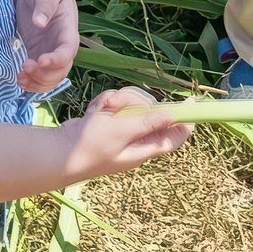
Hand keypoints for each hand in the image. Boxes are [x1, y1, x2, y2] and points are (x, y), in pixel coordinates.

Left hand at [14, 0, 78, 92]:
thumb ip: (45, 4)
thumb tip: (40, 22)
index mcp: (68, 29)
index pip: (67, 51)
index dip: (56, 60)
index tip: (39, 60)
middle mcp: (62, 44)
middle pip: (61, 70)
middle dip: (44, 75)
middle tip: (24, 68)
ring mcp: (50, 51)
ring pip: (51, 78)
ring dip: (37, 83)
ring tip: (20, 78)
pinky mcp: (37, 54)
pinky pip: (40, 76)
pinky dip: (32, 83)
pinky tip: (19, 79)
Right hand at [59, 88, 191, 182]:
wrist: (59, 151)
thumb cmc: (91, 146)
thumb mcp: (122, 132)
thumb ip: (148, 123)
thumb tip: (173, 117)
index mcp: (144, 148)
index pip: (174, 136)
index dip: (185, 122)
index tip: (192, 103)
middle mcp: (136, 139)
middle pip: (151, 110)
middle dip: (135, 102)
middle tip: (119, 106)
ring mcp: (122, 129)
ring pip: (132, 102)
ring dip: (117, 101)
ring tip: (102, 110)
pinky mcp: (108, 121)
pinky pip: (115, 103)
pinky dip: (104, 103)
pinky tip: (94, 111)